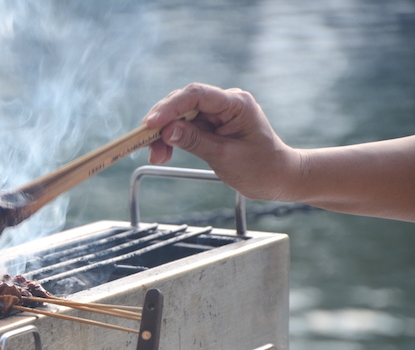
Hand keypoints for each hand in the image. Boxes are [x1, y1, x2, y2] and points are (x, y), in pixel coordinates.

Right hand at [142, 83, 300, 201]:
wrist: (278, 177)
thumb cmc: (261, 168)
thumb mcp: (225, 157)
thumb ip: (195, 142)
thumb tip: (167, 131)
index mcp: (236, 104)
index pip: (196, 96)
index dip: (170, 107)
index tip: (151, 124)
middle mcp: (225, 102)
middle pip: (183, 102)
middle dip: (162, 123)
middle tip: (147, 145)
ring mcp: (217, 112)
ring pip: (180, 115)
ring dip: (163, 134)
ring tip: (156, 156)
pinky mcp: (210, 124)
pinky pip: (184, 126)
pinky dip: (171, 139)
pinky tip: (163, 153)